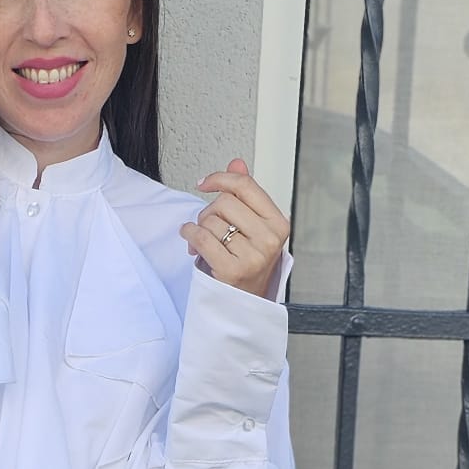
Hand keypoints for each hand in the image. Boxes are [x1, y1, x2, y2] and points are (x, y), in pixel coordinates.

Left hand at [180, 158, 288, 298]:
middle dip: (209, 212)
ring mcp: (253, 255)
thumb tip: (237, 162)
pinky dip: (190, 236)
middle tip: (209, 227)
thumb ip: (244, 194)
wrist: (243, 305)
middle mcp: (270, 238)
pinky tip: (191, 242)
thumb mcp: (251, 227)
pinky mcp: (233, 270)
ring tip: (205, 242)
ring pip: (211, 221)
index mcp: (278, 223)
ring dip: (199, 229)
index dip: (221, 178)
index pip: (245, 186)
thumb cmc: (246, 265)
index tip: (205, 182)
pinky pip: (201, 238)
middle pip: (224, 202)